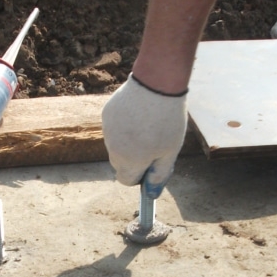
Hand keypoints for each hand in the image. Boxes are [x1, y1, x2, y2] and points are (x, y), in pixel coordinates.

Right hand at [101, 75, 187, 197]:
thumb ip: (159, 175)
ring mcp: (107, 130)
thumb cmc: (168, 120)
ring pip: (117, 144)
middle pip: (120, 163)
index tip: (152, 164)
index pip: (126, 180)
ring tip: (148, 123)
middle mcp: (113, 148)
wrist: (157, 83)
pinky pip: (114, 127)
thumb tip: (150, 194)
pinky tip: (139, 112)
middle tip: (154, 142)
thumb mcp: (170, 152)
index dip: (140, 175)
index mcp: (129, 161)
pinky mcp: (106, 114)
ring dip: (129, 140)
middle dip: (134, 158)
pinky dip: (125, 124)